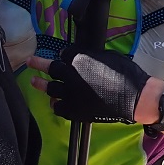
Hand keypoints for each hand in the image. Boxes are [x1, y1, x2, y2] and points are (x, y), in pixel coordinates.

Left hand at [29, 49, 149, 123]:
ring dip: (41, 84)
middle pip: (51, 68)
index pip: (64, 54)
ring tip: (33, 82)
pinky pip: (58, 107)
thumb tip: (87, 59)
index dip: (63, 55)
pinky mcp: (74, 110)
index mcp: (80, 59)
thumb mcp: (108, 57)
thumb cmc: (126, 74)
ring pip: (50, 88)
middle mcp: (71, 75)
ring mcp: (70, 94)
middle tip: (30, 62)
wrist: (134, 98)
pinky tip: (54, 103)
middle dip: (38, 64)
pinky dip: (55, 104)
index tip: (62, 56)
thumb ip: (92, 58)